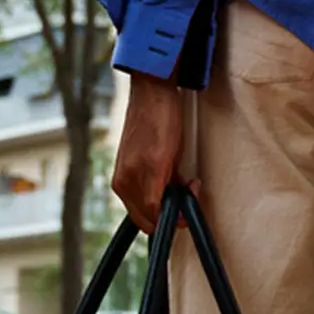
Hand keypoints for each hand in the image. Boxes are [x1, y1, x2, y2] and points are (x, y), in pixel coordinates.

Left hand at [112, 73, 184, 233]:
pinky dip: (181, 199)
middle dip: (172, 218)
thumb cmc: (152, 120)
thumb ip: (156, 181)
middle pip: (147, 221)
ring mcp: (135, 175)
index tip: (181, 208)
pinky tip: (192, 182)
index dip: (164, 220)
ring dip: (178, 207)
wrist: (152, 91)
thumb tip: (171, 199)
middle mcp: (124, 181)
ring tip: (191, 185)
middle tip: (190, 197)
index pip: (140, 218)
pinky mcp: (153, 165)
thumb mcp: (149, 157)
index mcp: (121, 180)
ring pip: (155, 214)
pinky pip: (161, 201)